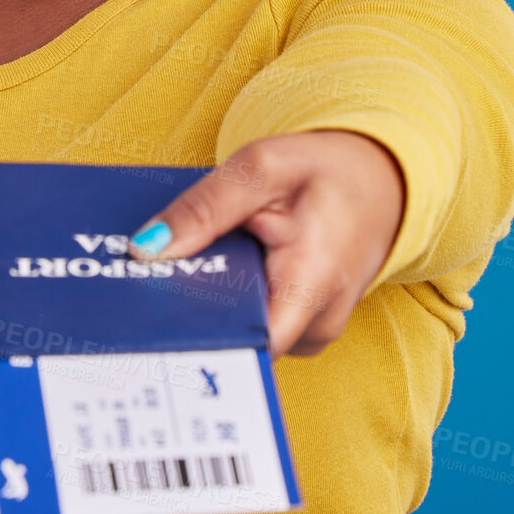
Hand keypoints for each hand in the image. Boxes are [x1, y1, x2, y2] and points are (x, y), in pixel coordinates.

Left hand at [127, 131, 405, 356]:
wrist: (381, 183)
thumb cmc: (324, 173)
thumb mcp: (261, 168)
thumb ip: (205, 208)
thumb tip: (146, 249)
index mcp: (311, 285)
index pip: (245, 345)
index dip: (192, 338)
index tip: (142, 320)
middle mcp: (315, 324)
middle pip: (232, 341)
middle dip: (183, 315)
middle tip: (132, 287)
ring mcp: (310, 333)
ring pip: (239, 334)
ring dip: (204, 304)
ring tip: (165, 273)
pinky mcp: (301, 329)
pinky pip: (252, 324)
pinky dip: (225, 300)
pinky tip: (203, 274)